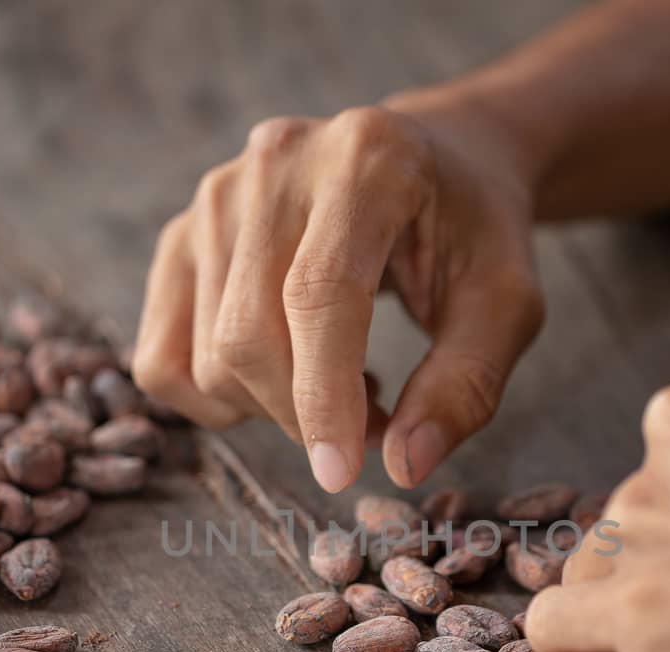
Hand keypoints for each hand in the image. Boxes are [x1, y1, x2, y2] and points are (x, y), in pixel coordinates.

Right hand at [132, 100, 543, 491]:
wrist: (437, 161)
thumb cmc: (473, 232)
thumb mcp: (507, 303)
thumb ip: (467, 384)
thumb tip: (403, 467)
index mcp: (366, 160)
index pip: (317, 294)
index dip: (323, 395)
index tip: (342, 472)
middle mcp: (275, 164)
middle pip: (248, 334)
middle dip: (305, 414)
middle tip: (376, 422)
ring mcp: (216, 195)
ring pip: (207, 355)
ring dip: (273, 408)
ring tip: (342, 381)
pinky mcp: (183, 233)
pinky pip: (162, 357)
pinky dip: (218, 397)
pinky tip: (282, 371)